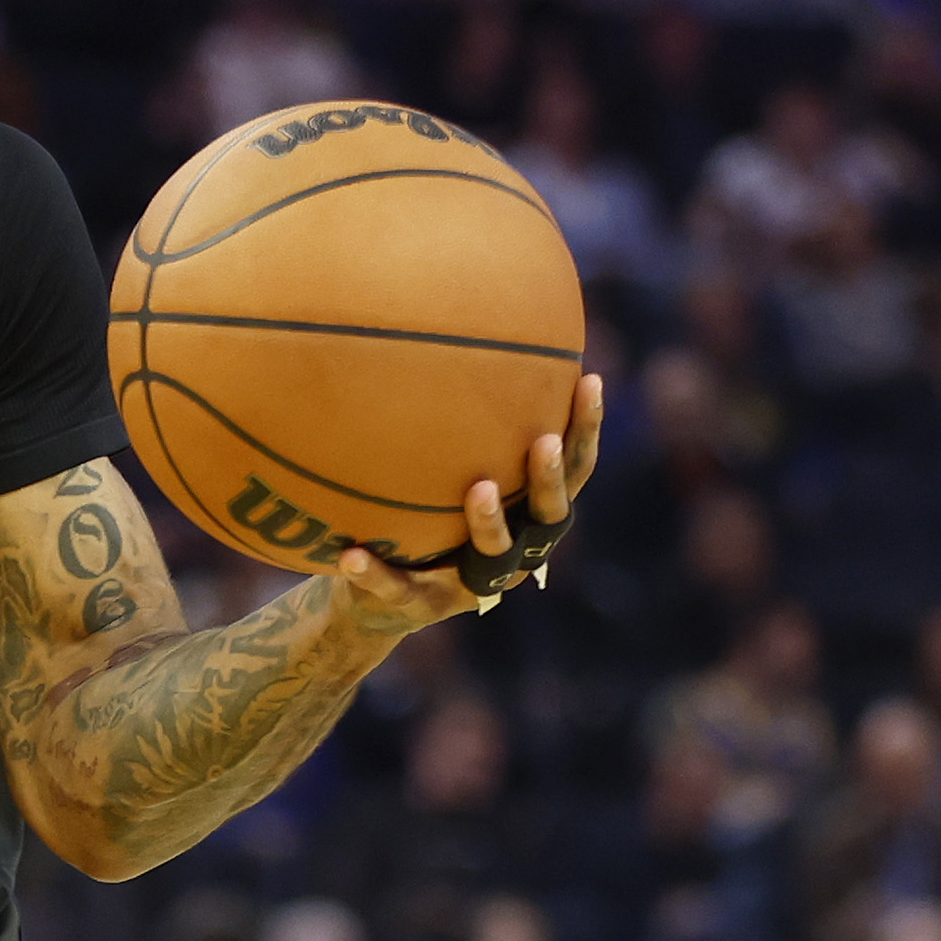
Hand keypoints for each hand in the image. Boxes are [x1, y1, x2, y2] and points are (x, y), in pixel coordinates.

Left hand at [333, 369, 602, 642]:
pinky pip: (396, 588)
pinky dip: (374, 573)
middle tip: (542, 441)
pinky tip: (350, 554)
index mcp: (527, 517)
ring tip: (478, 488)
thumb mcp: (440, 473)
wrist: (374, 604)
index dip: (586, 429)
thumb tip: (452, 332)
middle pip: (549, 516)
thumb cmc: (420, 521)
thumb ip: (457, 427)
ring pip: (491, 558)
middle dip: (549, 479)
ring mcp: (467, 586)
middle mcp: (513, 553)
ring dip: (490, 522)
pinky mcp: (418, 608)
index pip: (573, 469)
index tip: (589, 379)